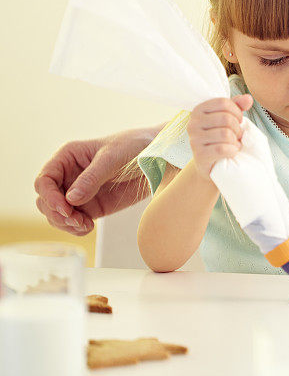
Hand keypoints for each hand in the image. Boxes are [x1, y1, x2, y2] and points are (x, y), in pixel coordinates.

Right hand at [34, 127, 158, 235]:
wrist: (158, 158)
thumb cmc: (134, 147)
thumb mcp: (112, 158)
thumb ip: (91, 178)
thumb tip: (71, 199)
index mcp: (68, 158)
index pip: (44, 180)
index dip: (49, 196)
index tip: (65, 208)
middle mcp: (69, 176)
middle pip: (46, 200)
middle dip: (56, 213)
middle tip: (76, 220)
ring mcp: (79, 193)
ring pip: (57, 214)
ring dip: (65, 224)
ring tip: (84, 225)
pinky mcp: (92, 207)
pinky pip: (74, 222)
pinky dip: (76, 228)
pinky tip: (87, 228)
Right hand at [187, 95, 252, 177]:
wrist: (212, 163)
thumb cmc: (220, 136)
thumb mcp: (228, 118)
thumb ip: (237, 106)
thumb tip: (248, 98)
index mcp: (198, 110)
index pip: (224, 103)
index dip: (237, 112)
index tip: (238, 120)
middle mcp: (193, 123)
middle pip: (226, 118)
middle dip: (238, 128)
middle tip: (237, 135)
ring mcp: (194, 140)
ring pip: (225, 134)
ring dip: (236, 141)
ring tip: (234, 143)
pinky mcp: (200, 155)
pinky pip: (222, 149)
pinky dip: (233, 150)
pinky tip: (232, 151)